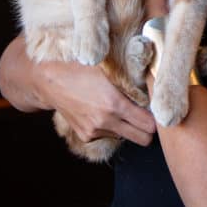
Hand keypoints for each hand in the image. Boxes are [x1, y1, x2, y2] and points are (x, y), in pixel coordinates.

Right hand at [36, 59, 155, 145]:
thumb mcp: (111, 70)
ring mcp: (95, 131)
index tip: (157, 109)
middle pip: (143, 139)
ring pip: (126, 136)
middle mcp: (106, 121)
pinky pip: (110, 135)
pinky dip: (112, 127)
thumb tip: (156, 86)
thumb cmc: (82, 68)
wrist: (49, 79)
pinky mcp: (86, 136)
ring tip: (122, 109)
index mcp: (115, 104)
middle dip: (149, 129)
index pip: (149, 124)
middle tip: (148, 115)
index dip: (157, 118)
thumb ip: (133, 82)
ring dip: (129, 126)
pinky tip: (104, 111)